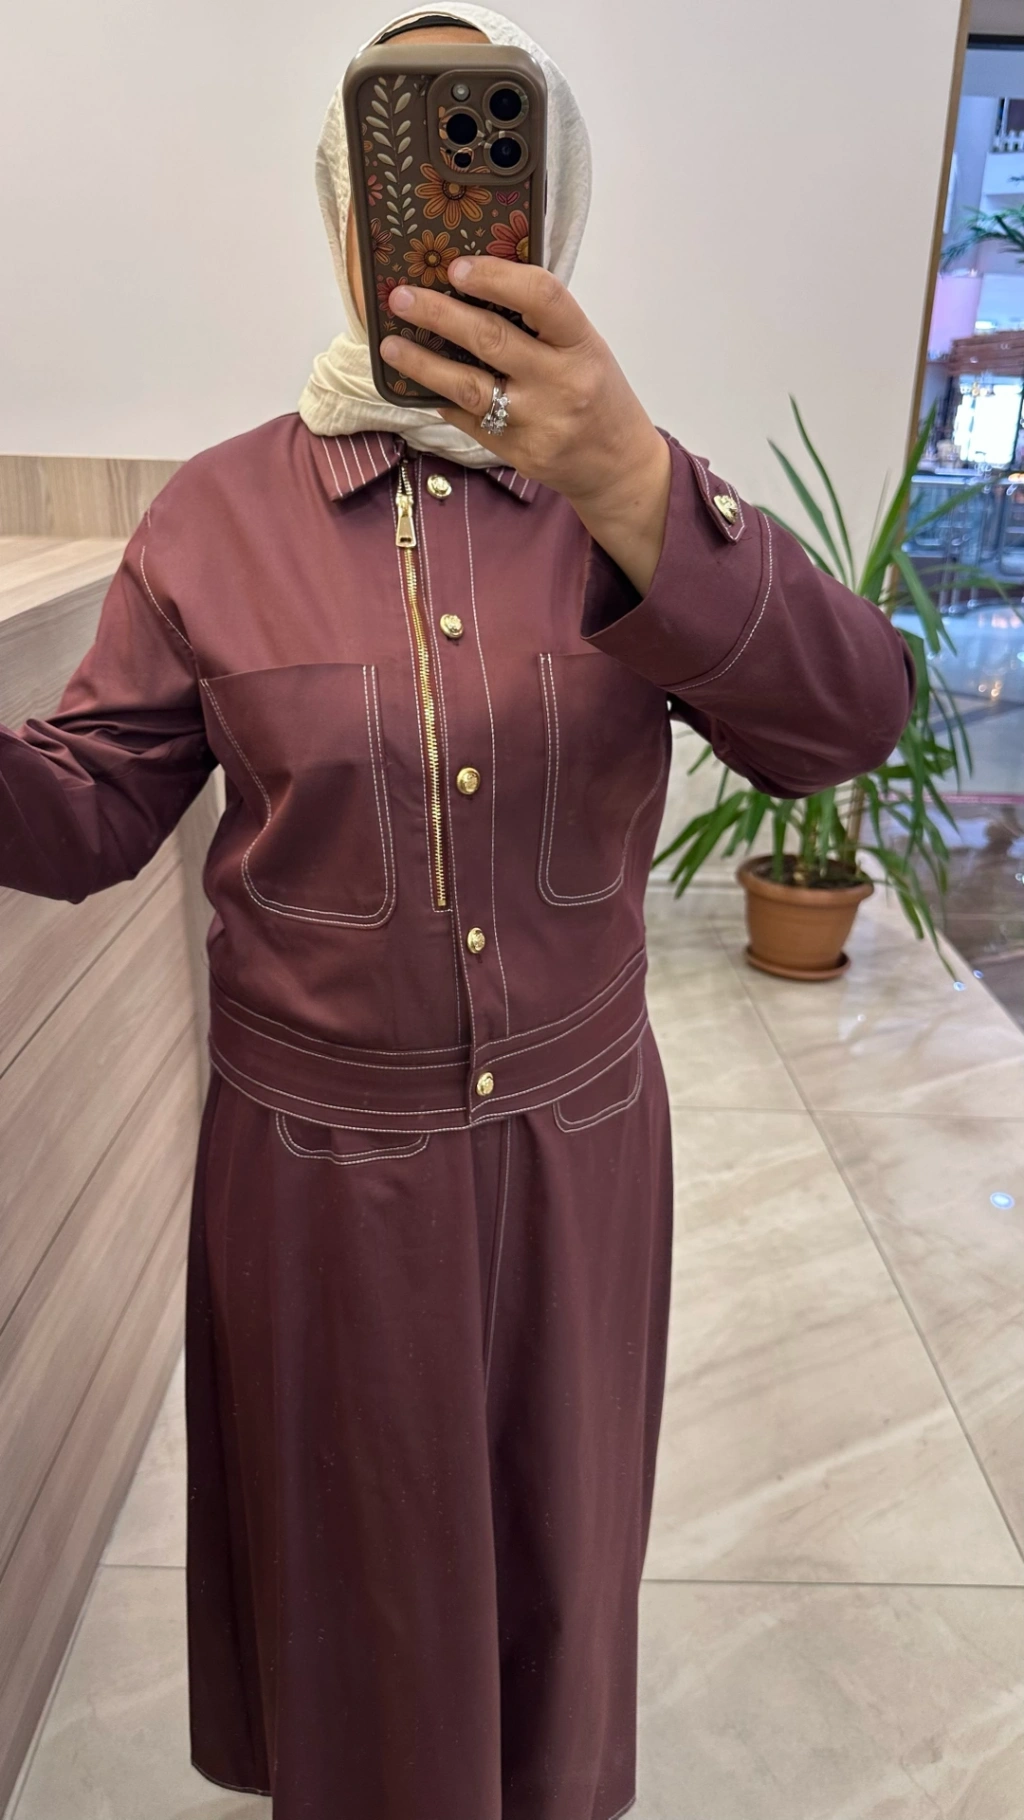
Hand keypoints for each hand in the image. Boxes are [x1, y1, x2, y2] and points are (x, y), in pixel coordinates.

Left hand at [381, 257, 672, 593]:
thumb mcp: (586, 348)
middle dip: (439, 314)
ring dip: (422, 363)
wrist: (617, 466)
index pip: (542, 297)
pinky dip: (439, 398)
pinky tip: (416, 384)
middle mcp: (561, 382)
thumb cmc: (598, 395)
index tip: (457, 267)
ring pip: (468, 387)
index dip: (496, 276)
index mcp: (582, 344)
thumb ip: (542, 323)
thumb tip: (475, 288)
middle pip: (491, 339)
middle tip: (401, 298)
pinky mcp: (517, 452)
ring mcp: (537, 421)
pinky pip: (467, 420)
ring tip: (389, 345)